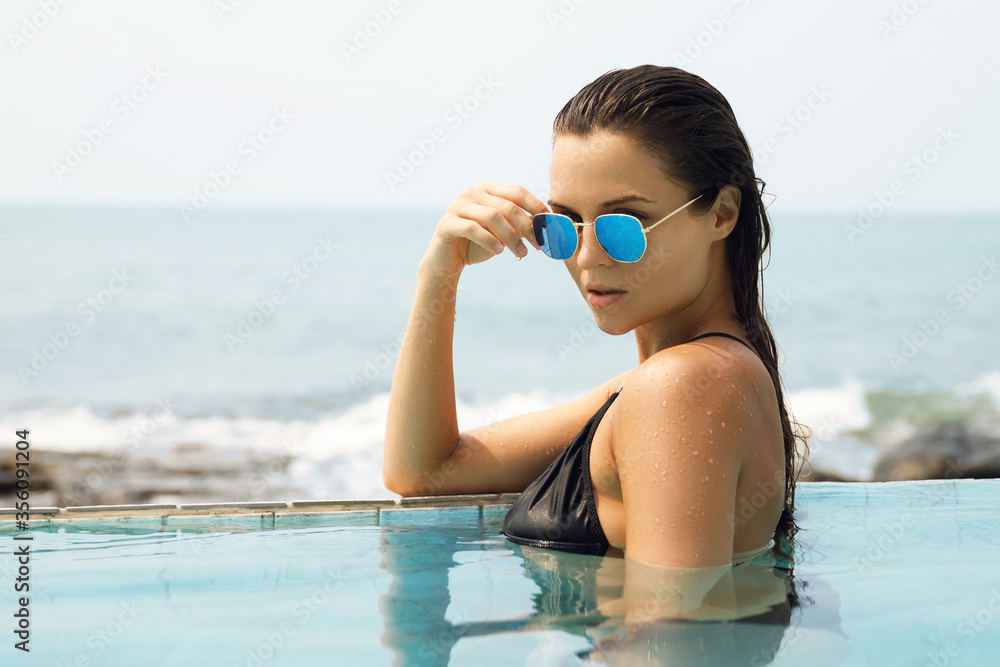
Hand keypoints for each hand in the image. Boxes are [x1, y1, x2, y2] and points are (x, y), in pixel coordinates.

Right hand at [420, 181, 547, 279]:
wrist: (448, 261)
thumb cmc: (479, 244)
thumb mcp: (503, 234)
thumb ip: (520, 225)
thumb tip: (548, 224)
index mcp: (487, 189)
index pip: (517, 192)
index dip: (536, 206)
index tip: (550, 223)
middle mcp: (472, 192)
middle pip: (507, 206)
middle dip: (527, 227)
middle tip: (540, 245)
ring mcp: (457, 206)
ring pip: (492, 217)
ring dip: (511, 237)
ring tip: (522, 254)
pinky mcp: (447, 223)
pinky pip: (472, 229)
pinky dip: (489, 240)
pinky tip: (499, 252)